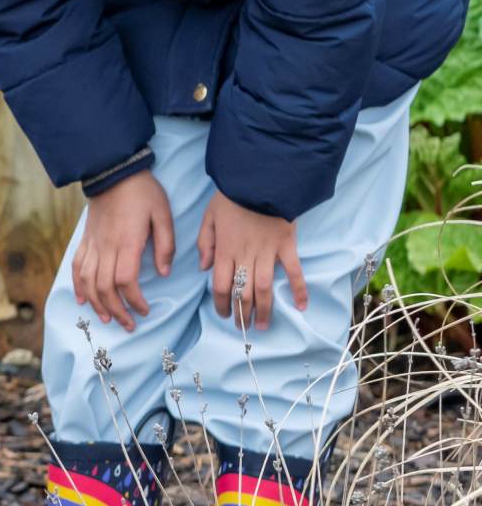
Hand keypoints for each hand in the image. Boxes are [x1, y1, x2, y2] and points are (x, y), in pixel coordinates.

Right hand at [72, 170, 174, 331]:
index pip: (125, 281)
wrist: (113, 171)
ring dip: (96, 303)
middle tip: (129, 324)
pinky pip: (76, 266)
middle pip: (104, 287)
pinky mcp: (85, 239)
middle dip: (116, 310)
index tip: (145, 309)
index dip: (134, 300)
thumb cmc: (142, 192)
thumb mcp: (163, 214)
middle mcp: (106, 247)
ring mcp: (92, 244)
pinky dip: (78, 285)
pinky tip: (83, 299)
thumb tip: (163, 273)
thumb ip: (165, 245)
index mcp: (126, 242)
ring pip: (88, 281)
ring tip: (107, 317)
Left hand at [198, 190, 304, 330]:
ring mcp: (268, 252)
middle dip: (242, 313)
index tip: (224, 315)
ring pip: (264, 288)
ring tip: (263, 326)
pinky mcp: (287, 246)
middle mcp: (245, 255)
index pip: (221, 285)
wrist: (260, 178)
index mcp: (224, 249)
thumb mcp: (209, 215)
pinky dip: (299, 289)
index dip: (222, 304)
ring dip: (264, 310)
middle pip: (242, 292)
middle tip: (243, 327)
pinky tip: (301, 306)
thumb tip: (203, 268)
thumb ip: (205, 242)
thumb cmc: (232, 196)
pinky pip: (294, 271)